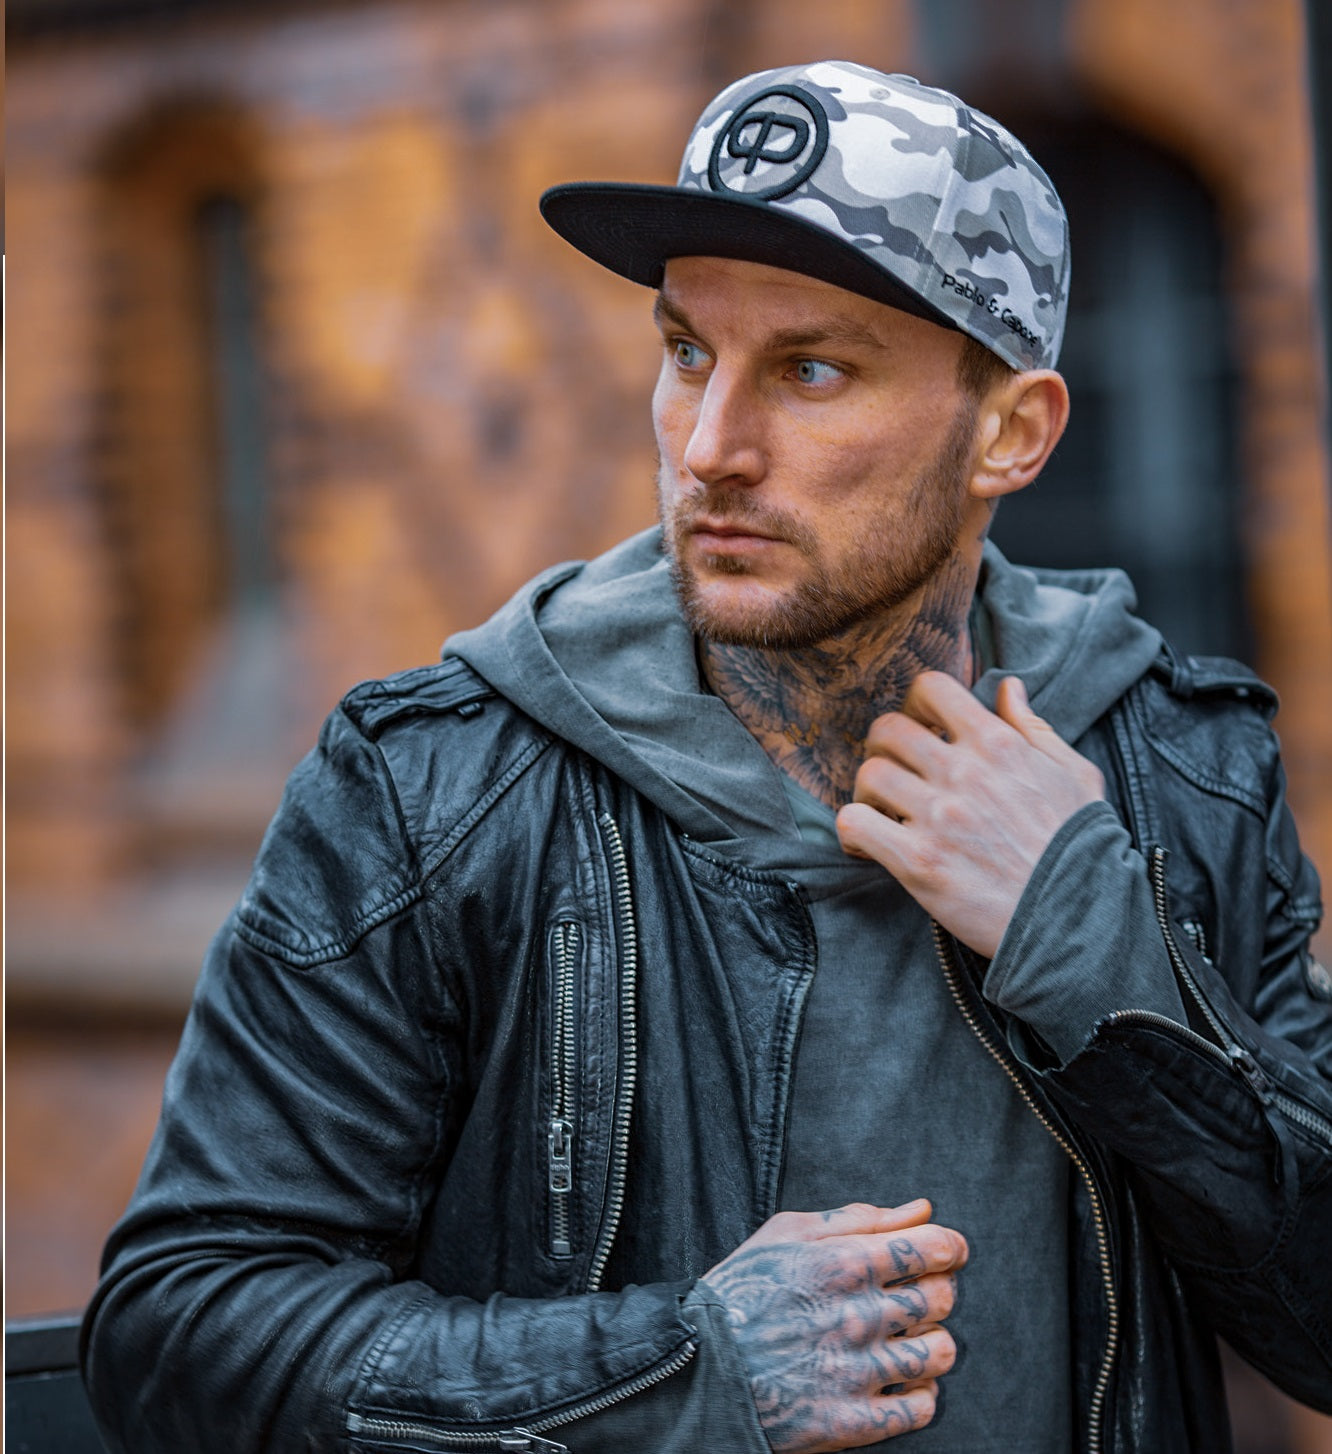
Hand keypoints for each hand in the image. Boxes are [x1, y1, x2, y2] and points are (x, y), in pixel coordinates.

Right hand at [699, 1200, 966, 1452]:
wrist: (697, 1368)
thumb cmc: (742, 1290)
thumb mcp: (787, 1233)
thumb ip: (859, 1217)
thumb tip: (922, 1209)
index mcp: (841, 1263)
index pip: (930, 1247)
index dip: (949, 1247)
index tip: (947, 1251)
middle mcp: (856, 1316)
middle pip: (940, 1298)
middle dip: (938, 1289)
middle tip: (916, 1292)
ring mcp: (856, 1372)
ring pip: (939, 1353)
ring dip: (932, 1342)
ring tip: (907, 1338)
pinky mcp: (852, 1421)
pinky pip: (921, 1408)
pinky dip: (920, 1393)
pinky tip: (896, 1379)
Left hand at [836, 672, 1104, 957]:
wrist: (1079, 920)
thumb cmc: (1081, 848)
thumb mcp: (1075, 775)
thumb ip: (1035, 727)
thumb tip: (1007, 687)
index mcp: (999, 744)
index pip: (933, 688)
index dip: (917, 703)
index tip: (921, 726)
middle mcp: (965, 773)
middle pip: (887, 730)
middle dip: (883, 748)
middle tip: (895, 773)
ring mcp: (939, 817)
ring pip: (868, 775)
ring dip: (867, 792)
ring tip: (882, 812)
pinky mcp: (919, 862)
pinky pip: (856, 824)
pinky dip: (852, 831)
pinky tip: (868, 845)